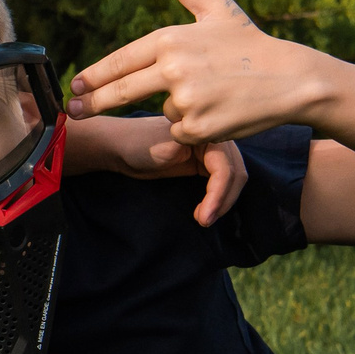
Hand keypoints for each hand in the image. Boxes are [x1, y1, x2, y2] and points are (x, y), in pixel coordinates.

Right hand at [61, 112, 246, 226]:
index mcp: (212, 136)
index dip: (227, 196)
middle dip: (226, 201)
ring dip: (221, 202)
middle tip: (206, 221)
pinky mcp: (196, 139)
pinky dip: (215, 195)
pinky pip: (220, 170)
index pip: (234, 168)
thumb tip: (229, 199)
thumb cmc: (144, 156)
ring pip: (231, 172)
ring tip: (203, 219)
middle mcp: (213, 132)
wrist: (116, 145)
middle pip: (238, 170)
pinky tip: (201, 211)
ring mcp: (205, 133)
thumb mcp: (182, 165)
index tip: (207, 217)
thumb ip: (207, 169)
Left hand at [67, 0, 332, 144]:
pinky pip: (180, 132)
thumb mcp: (219, 10)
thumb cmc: (253, 44)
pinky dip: (193, 129)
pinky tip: (218, 114)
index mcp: (170, 39)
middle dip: (93, 103)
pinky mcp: (197, 127)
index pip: (120, 60)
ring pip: (163, 112)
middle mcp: (172, 69)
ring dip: (178, 110)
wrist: (292, 80)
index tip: (75, 84)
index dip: (95, 74)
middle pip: (121, 92)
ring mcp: (184, 100)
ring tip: (213, 96)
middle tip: (73, 111)